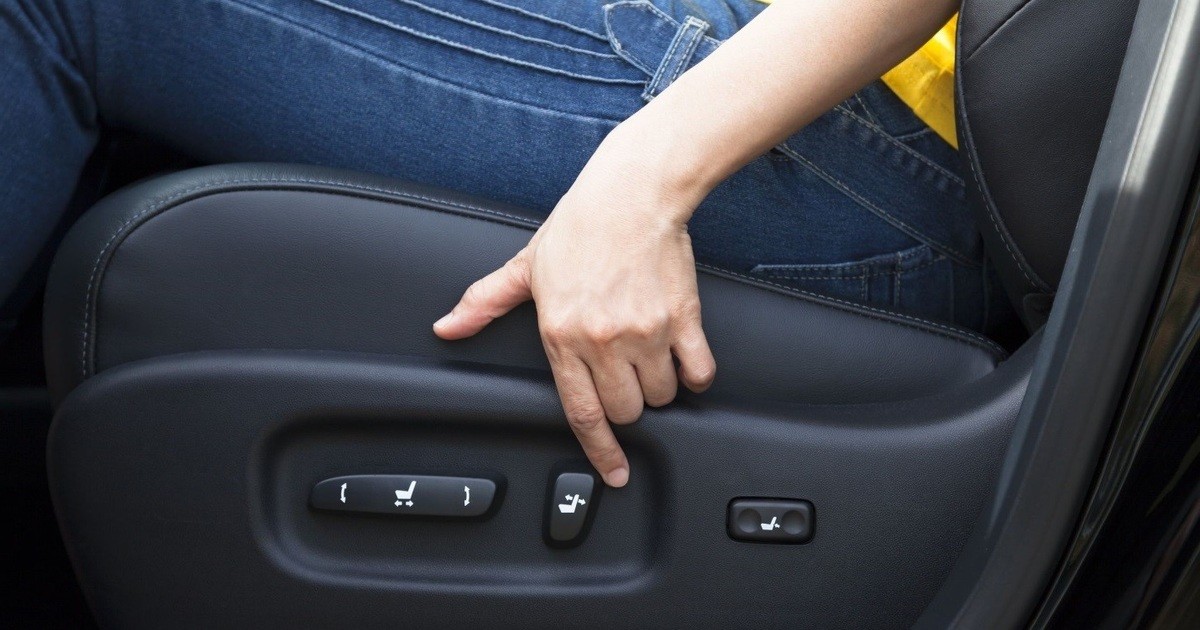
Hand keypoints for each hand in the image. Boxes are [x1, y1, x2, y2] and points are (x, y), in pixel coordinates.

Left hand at [433, 130, 715, 486]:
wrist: (631, 193)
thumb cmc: (579, 227)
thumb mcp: (525, 267)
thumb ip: (484, 303)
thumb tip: (446, 327)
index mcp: (561, 334)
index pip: (582, 413)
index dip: (600, 452)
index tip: (614, 472)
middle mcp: (604, 340)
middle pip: (626, 411)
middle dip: (626, 405)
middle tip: (622, 377)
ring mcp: (646, 332)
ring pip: (661, 395)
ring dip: (657, 387)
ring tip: (647, 358)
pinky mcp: (683, 319)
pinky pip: (699, 372)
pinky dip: (693, 375)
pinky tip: (682, 361)